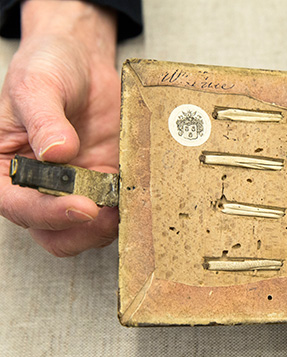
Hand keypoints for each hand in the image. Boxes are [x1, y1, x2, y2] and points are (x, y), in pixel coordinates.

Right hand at [0, 1, 119, 255]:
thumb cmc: (48, 68)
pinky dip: (128, 209)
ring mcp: (75, 188)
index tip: (82, 207)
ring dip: (107, 226)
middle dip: (81, 230)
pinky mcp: (106, 183)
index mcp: (6, 168)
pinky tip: (140, 194)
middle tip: (106, 213)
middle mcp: (38, 187)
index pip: (17, 205)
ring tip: (126, 204)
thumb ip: (43, 119)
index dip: (48, 213)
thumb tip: (57, 153)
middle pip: (53, 233)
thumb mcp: (37, 84)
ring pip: (86, 231)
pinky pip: (116, 210)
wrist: (82, 61)